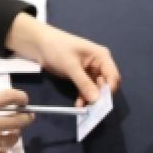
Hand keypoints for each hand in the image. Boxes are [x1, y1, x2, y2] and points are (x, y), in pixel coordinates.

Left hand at [5, 13, 120, 105]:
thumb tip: (97, 100)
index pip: (113, 77)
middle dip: (100, 97)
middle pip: (106, 84)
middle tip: (92, 109)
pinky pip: (86, 89)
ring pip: (95, 89)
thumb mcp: (71, 66)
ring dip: (90, 98)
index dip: (110, 91)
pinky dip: (83, 96)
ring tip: (83, 109)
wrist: (39, 44)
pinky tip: (78, 104)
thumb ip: (84, 83)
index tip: (101, 104)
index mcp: (101, 57)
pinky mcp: (80, 76)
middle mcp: (99, 64)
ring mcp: (89, 71)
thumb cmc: (57, 48)